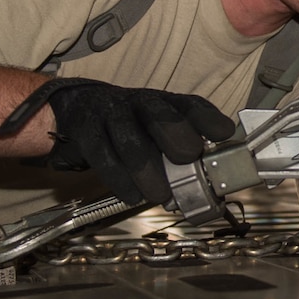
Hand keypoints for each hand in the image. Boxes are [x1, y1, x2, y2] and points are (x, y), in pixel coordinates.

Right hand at [0, 78, 233, 206]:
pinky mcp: (86, 131)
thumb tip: (213, 181)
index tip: (224, 134)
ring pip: (130, 139)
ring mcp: (110, 115)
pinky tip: (132, 195)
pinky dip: (119, 178)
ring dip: (148, 169)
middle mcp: (139, 104)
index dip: (208, 118)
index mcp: (163, 103)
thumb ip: (180, 150)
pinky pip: (102, 155)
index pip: (190, 105)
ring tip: (162, 194)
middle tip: (189, 157)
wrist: (74, 108)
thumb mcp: (155, 130)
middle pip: (159, 114)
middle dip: (176, 134)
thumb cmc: (128, 126)